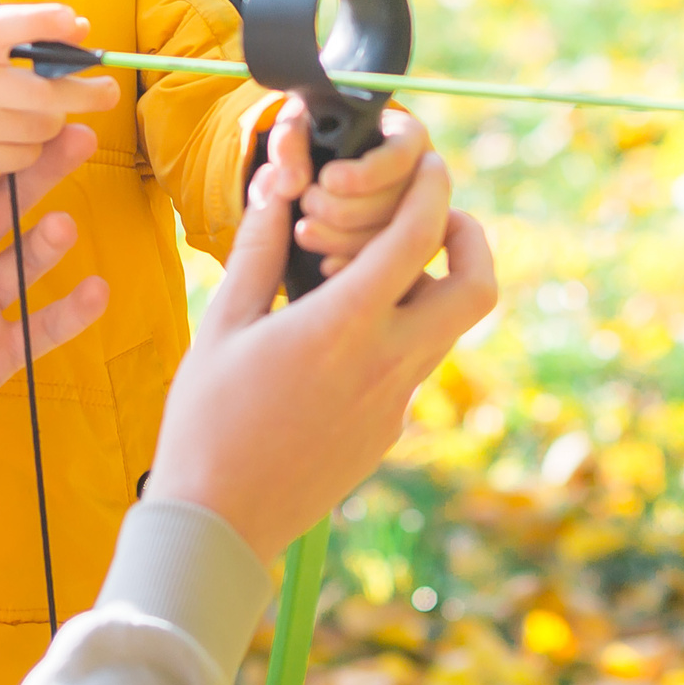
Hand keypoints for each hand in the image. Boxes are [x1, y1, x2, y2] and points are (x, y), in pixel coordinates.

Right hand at [0, 3, 119, 178]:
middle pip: (45, 93)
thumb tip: (82, 30)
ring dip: (53, 119)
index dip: (42, 22)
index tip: (75, 22)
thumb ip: (27, 33)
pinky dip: (33, 146)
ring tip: (37, 110)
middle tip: (109, 91)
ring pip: (44, 127)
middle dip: (87, 94)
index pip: (5, 27)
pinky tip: (13, 133)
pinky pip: (28, 155)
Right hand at [147, 104, 496, 560]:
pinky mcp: (389, 431)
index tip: (428, 162)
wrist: (220, 521)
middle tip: (438, 216)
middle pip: (476, 288)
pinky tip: (342, 332)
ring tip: (373, 269)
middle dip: (471, 238)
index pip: (417, 237)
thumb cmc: (207, 420)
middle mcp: (387, 363)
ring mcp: (396, 402)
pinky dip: (400, 330)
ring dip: (431, 286)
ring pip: (448, 327)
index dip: (431, 188)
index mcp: (344, 326)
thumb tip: (272, 191)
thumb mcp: (222, 325)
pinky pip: (414, 364)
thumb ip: (256, 252)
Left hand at [262, 101, 429, 262]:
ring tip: (306, 230)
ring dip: (342, 240)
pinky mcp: (410, 252)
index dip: (363, 174)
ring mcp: (421, 217)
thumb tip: (290, 183)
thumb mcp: (300, 128)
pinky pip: (390, 270)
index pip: (399, 157)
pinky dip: (354, 267)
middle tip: (307, 202)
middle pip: (397, 203)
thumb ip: (289, 142)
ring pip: (394, 240)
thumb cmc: (316, 139)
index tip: (327, 179)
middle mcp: (424, 178)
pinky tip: (327, 262)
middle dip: (344, 209)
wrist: (323, 171)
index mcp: (407, 138)